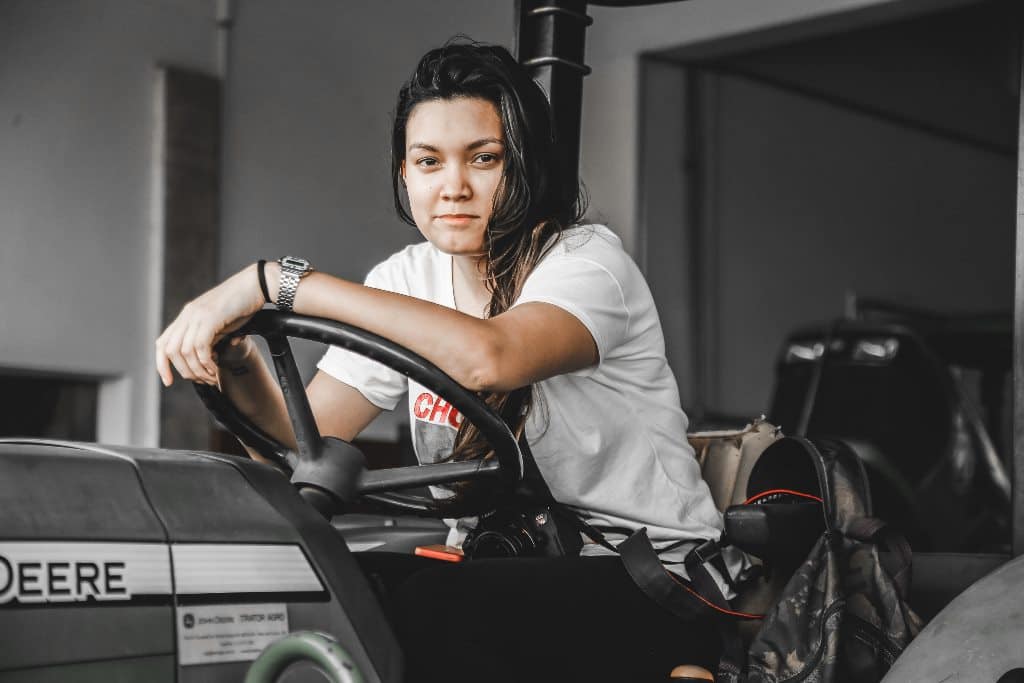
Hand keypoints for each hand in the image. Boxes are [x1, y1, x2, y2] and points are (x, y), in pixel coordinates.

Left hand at [155, 264, 264, 385]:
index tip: (168, 381)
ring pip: (185, 351)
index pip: (163, 343)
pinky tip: (215, 368)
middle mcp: (188, 315)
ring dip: (198, 370)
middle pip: (171, 350)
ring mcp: (197, 315)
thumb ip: (211, 339)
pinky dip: (206, 362)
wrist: (255, 284)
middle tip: (201, 381)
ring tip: (212, 377)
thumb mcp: (221, 324)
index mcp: (187, 316)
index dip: (161, 364)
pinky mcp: (210, 317)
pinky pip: (200, 346)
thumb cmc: (242, 303)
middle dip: (184, 371)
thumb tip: (208, 360)